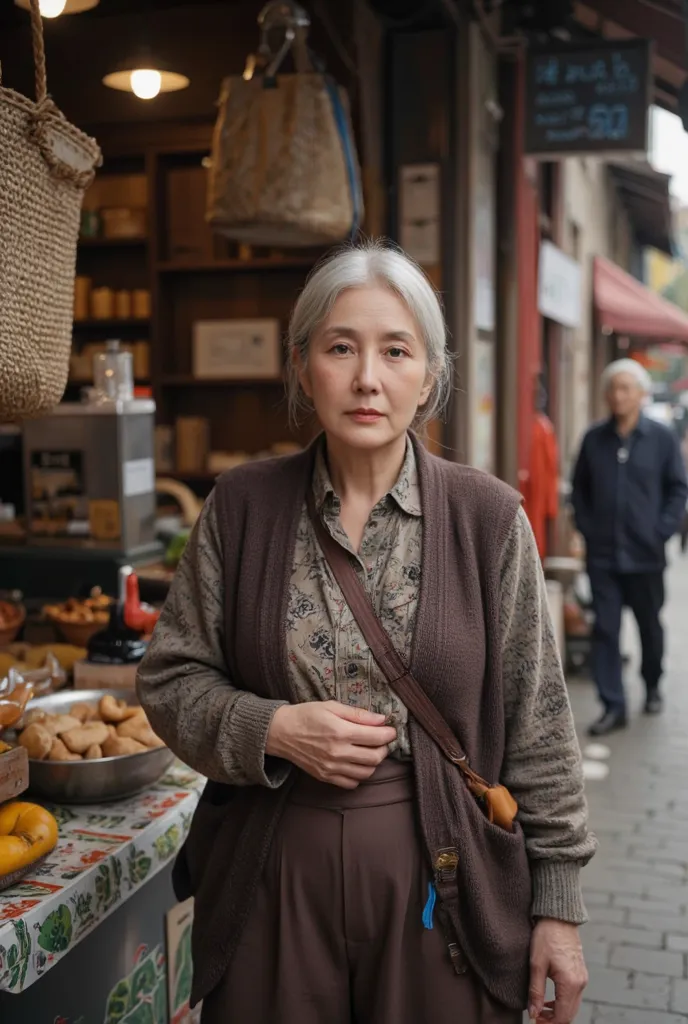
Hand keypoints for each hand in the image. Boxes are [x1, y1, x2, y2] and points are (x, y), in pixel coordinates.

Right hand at [266, 701, 395, 789]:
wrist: (281, 732)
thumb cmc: (306, 715)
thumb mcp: (332, 706)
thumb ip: (358, 714)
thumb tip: (381, 720)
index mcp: (341, 732)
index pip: (376, 737)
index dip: (389, 734)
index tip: (391, 730)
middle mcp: (338, 752)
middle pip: (375, 757)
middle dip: (384, 748)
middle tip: (382, 741)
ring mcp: (332, 767)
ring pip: (366, 773)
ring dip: (374, 763)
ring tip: (370, 751)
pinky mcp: (325, 777)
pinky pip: (351, 783)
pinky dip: (359, 776)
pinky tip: (356, 763)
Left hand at [529, 919, 587, 1022]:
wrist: (559, 916)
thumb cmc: (546, 937)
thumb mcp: (536, 965)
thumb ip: (536, 992)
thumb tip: (534, 1014)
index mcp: (570, 983)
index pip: (562, 1016)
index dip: (548, 1023)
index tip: (535, 1021)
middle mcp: (580, 983)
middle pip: (570, 1014)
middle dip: (553, 1020)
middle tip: (537, 1018)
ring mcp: (582, 977)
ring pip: (572, 1006)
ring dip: (558, 1012)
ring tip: (540, 1009)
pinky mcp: (581, 972)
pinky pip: (574, 995)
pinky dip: (563, 1002)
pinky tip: (549, 998)